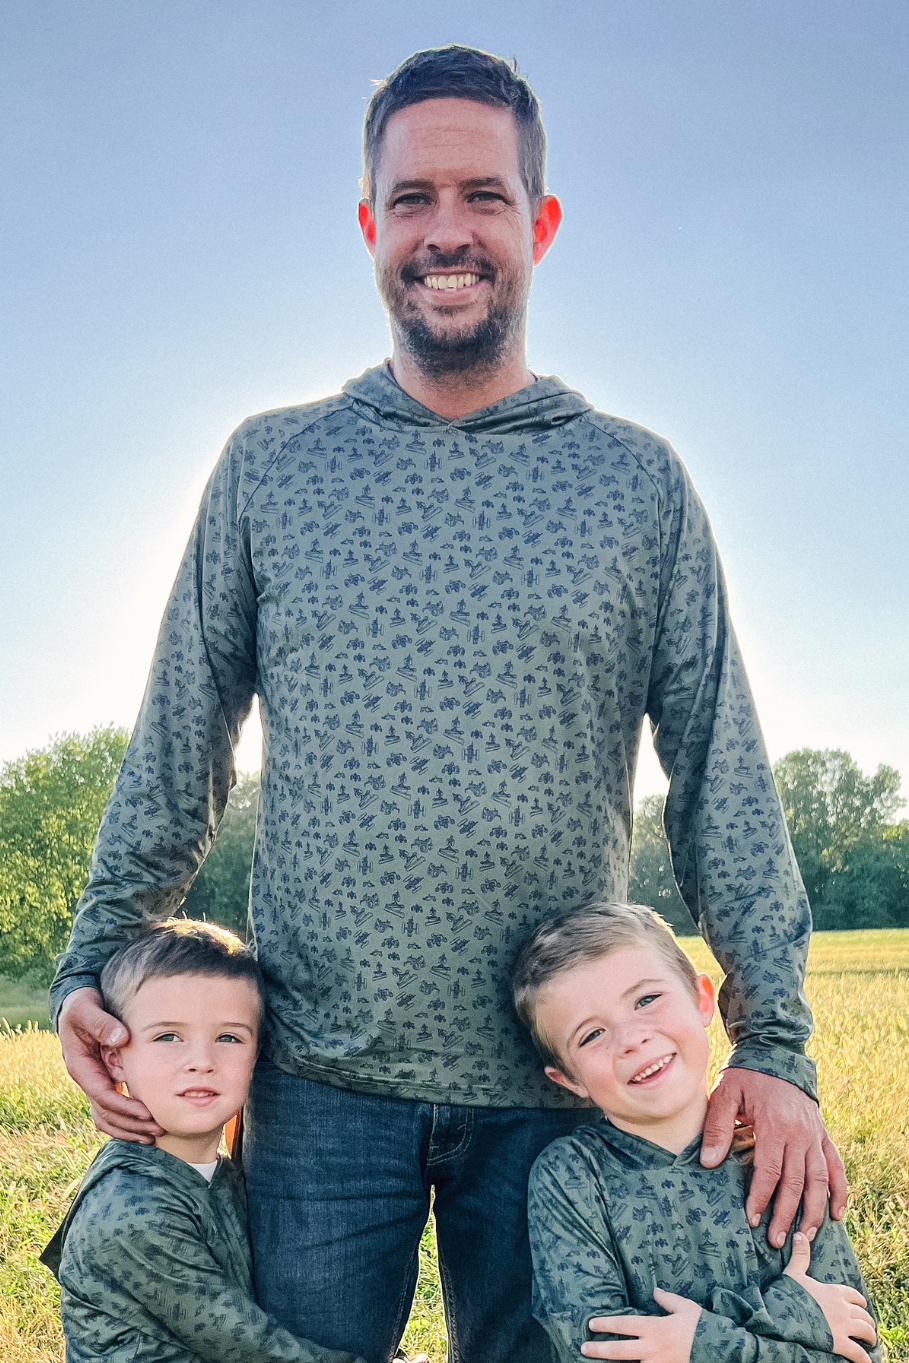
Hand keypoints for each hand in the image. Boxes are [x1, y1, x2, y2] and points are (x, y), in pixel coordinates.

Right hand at [58, 987, 163, 1141]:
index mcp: (80, 1067)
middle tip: (157, 1131)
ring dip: (129, 1128)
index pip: (102, 1096)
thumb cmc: (81, 1006)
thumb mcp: (86, 1009)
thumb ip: (101, 1023)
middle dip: (131, 1124)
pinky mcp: (105, 1078)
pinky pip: (114, 1106)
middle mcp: (87, 1078)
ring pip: (108, 1116)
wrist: (77, 1005)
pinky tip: (145, 1125)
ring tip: (153, 1136)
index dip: (124, 1107)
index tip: (146, 1113)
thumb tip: (121, 1039)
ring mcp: (96, 1080)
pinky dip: (127, 1119)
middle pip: (107, 1113)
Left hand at [582, 1289, 699, 1360]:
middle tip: (583, 1347)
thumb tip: (655, 1290)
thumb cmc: (702, 1328)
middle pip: (620, 1351)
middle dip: (600, 1350)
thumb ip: (667, 1300)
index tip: (591, 1324)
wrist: (722, 1351)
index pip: (624, 1325)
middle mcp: (653, 1348)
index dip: (606, 1324)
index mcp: (656, 1328)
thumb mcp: (685, 1308)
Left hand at [700, 1068, 847, 1246]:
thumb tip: (709, 1162)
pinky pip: (836, 1167)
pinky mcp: (822, 1135)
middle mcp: (800, 1134)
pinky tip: (836, 1214)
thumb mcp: (726, 1094)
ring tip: (805, 1237)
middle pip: (796, 1182)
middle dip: (786, 1214)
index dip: (761, 1198)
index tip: (752, 1219)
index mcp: (774, 1125)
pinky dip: (840, 1191)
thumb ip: (718, 1128)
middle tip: (777, 1242)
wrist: (775, 1054)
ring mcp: (814, 1136)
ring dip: (814, 1211)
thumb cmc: (746, 1076)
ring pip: (820, 1180)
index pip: (770, 1171)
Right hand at [784, 1232, 875, 1362]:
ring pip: (866, 1331)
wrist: (783, 1315)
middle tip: (866, 1327)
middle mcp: (843, 1308)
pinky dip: (865, 1359)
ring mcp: (843, 1326)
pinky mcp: (839, 1343)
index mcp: (835, 1291)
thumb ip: (800, 1255)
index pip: (855, 1296)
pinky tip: (867, 1362)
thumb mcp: (794, 1273)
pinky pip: (859, 1353)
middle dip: (866, 1320)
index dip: (859, 1301)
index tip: (860, 1306)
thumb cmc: (788, 1294)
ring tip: (870, 1340)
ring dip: (870, 1336)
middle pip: (863, 1314)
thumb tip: (800, 1234)